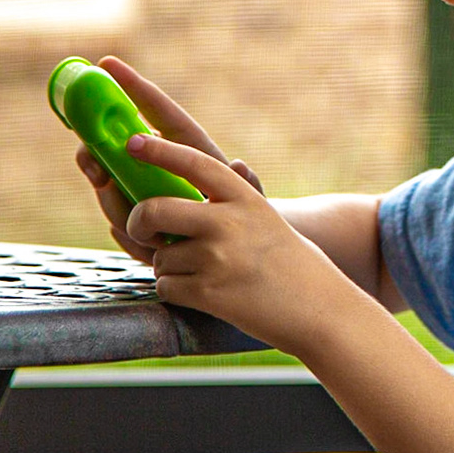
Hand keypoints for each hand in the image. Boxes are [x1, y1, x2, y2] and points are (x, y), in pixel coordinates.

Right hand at [73, 56, 262, 263]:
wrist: (240, 251)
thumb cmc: (247, 214)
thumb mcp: (252, 198)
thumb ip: (248, 184)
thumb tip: (240, 166)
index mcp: (187, 148)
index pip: (157, 111)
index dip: (132, 86)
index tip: (107, 62)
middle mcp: (159, 167)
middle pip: (114, 147)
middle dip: (95, 151)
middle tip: (95, 167)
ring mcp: (144, 194)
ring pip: (108, 188)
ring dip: (110, 200)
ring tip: (133, 223)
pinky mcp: (139, 224)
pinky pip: (119, 226)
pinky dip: (124, 233)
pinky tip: (139, 241)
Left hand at [120, 132, 352, 352]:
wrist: (319, 309)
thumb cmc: (290, 263)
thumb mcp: (264, 219)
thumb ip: (224, 205)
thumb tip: (172, 202)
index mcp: (243, 198)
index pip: (193, 163)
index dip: (160, 150)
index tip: (134, 142)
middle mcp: (228, 223)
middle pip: (154, 209)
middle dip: (137, 222)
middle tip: (142, 229)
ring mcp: (218, 258)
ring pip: (160, 256)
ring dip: (168, 267)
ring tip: (201, 273)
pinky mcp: (210, 293)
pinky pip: (166, 286)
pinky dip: (175, 291)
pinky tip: (203, 293)